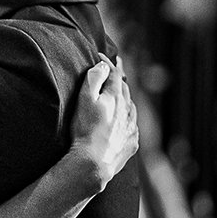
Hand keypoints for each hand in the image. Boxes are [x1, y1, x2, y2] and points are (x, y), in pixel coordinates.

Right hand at [70, 58, 138, 187]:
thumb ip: (94, 78)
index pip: (115, 73)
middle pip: (125, 89)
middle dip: (118, 79)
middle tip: (113, 72)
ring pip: (131, 107)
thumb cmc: (85, 129)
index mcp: (116, 97)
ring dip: (125, 99)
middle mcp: (128, 110)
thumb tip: (103, 65)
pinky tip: (123, 122)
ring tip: (119, 96)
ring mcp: (131, 127)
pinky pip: (132, 125)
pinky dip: (128, 119)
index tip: (102, 55)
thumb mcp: (84, 98)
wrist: (93, 162)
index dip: (109, 63)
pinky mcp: (131, 143)